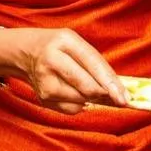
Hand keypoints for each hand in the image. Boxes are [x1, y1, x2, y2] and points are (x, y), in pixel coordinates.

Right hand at [13, 28, 127, 114]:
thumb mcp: (77, 44)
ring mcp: (44, 81)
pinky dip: (80, 104)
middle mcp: (51, 60)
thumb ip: (96, 63)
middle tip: (119, 99)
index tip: (125, 97)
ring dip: (93, 99)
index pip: (92, 63)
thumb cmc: (59, 47)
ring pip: (80, 100)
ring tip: (91, 89)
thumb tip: (118, 90)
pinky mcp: (42, 97)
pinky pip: (71, 109)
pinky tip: (75, 92)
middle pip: (85, 86)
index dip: (110, 82)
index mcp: (63, 41)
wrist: (26, 52)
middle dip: (105, 95)